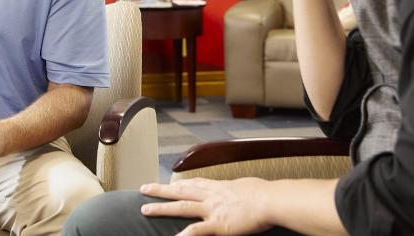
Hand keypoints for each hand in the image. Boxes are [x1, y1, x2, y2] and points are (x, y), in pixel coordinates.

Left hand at [140, 178, 272, 235]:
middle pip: (181, 191)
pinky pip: (196, 231)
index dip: (180, 184)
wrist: (270, 200)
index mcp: (219, 187)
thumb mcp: (248, 186)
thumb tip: (242, 189)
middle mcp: (211, 196)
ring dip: (161, 208)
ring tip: (145, 210)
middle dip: (161, 190)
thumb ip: (239, 189)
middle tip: (143, 188)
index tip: (169, 183)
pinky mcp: (217, 225)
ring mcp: (212, 210)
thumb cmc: (264, 194)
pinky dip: (183, 235)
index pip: (195, 184)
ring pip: (181, 207)